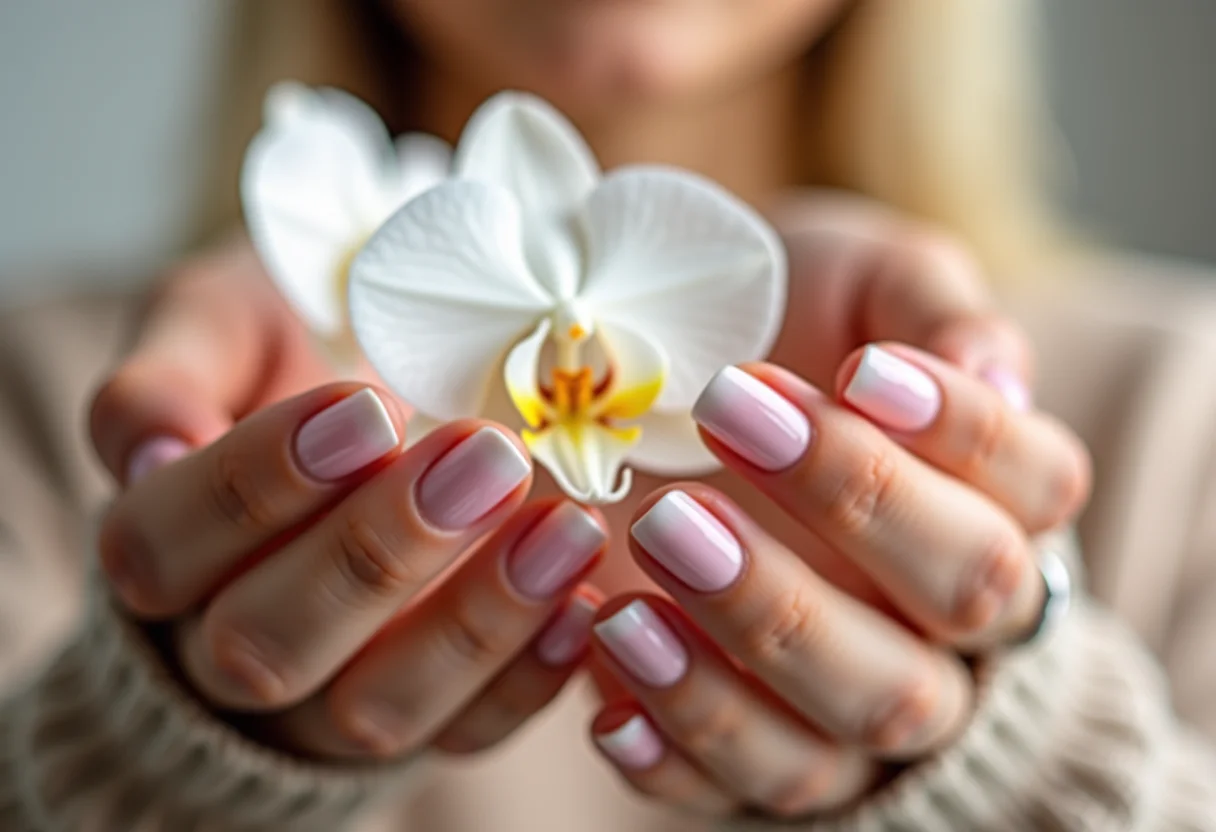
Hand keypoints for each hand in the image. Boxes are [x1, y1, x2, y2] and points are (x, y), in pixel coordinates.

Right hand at [91, 242, 605, 760]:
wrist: (375, 403)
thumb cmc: (293, 346)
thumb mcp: (221, 325)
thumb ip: (168, 371)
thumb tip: (153, 446)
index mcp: (161, 546)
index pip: (162, 542)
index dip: (256, 483)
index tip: (366, 405)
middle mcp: (231, 641)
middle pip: (267, 643)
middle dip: (377, 553)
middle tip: (483, 457)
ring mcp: (334, 694)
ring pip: (376, 707)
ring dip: (475, 623)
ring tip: (565, 526)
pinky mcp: (431, 715)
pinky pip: (470, 732)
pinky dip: (531, 677)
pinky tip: (584, 601)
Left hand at [586, 349, 1089, 816]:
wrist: (669, 396)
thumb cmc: (777, 324)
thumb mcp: (851, 278)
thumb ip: (925, 304)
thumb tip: (988, 367)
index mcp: (995, 498)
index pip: (1033, 481)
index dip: (961, 430)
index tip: (856, 369)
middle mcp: (946, 616)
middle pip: (963, 595)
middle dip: (853, 511)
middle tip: (725, 419)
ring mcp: (853, 695)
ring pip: (860, 711)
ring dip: (753, 644)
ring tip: (642, 571)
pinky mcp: (759, 746)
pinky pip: (746, 783)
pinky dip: (678, 748)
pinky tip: (604, 682)